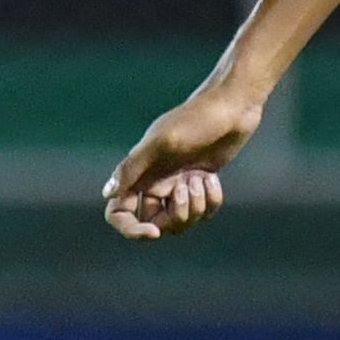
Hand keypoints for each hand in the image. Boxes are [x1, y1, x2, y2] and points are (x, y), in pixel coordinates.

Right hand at [105, 78, 261, 241]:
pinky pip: (203, 212)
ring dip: (195, 207)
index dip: (131, 230)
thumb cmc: (195, 119)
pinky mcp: (202, 183)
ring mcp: (179, 184)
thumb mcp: (162, 143)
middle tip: (187, 188)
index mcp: (140, 174)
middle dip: (175, 216)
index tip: (153, 233)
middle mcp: (156, 182)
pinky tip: (212, 178)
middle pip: (155, 223)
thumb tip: (107, 194)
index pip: (119, 212)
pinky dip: (211, 200)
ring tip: (201, 178)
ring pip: (181, 221)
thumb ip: (133, 168)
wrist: (232, 106)